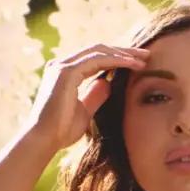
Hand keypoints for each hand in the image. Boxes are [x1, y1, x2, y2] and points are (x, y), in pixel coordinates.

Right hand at [29, 42, 155, 152]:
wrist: (43, 140)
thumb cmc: (61, 131)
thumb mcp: (85, 111)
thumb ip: (95, 95)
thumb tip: (108, 83)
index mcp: (64, 73)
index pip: (95, 58)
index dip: (117, 57)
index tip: (138, 63)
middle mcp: (61, 65)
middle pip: (98, 50)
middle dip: (123, 51)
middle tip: (146, 55)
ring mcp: (62, 66)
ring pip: (99, 51)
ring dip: (123, 53)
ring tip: (144, 58)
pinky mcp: (66, 72)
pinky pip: (97, 60)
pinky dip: (116, 60)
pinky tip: (132, 64)